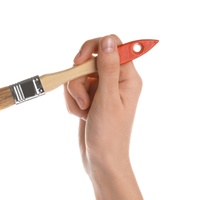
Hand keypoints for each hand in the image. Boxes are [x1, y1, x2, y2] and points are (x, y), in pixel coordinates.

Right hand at [64, 35, 142, 176]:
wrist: (101, 160)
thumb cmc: (109, 134)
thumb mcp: (107, 100)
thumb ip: (108, 68)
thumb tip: (108, 40)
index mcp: (127, 78)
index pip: (112, 45)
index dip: (92, 48)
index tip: (78, 61)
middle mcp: (115, 80)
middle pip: (89, 60)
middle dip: (79, 80)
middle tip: (84, 100)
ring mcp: (102, 89)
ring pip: (78, 75)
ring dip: (75, 94)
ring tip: (84, 112)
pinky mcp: (91, 98)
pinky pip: (74, 89)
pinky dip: (72, 102)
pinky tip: (81, 116)